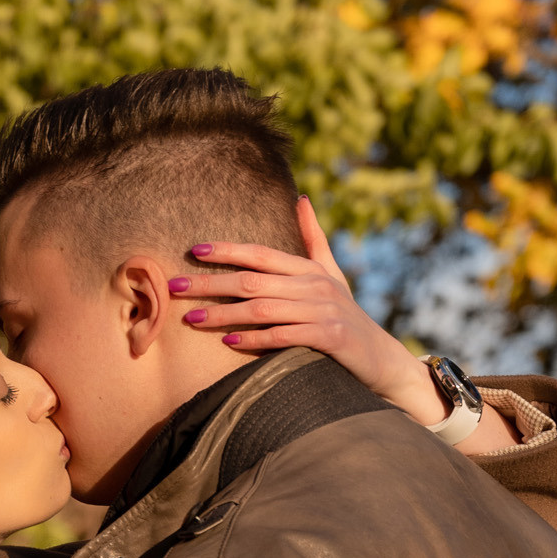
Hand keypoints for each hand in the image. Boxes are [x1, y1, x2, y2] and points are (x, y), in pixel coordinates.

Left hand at [169, 196, 442, 426]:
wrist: (381, 360)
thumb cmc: (347, 317)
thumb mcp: (331, 275)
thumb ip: (313, 239)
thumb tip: (301, 198)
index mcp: (309, 270)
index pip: (261, 254)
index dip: (227, 250)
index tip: (193, 251)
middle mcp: (315, 286)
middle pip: (252, 281)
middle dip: (211, 283)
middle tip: (175, 288)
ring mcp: (323, 312)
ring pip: (263, 309)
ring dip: (224, 314)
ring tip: (192, 319)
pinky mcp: (330, 338)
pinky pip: (284, 336)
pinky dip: (255, 338)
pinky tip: (229, 341)